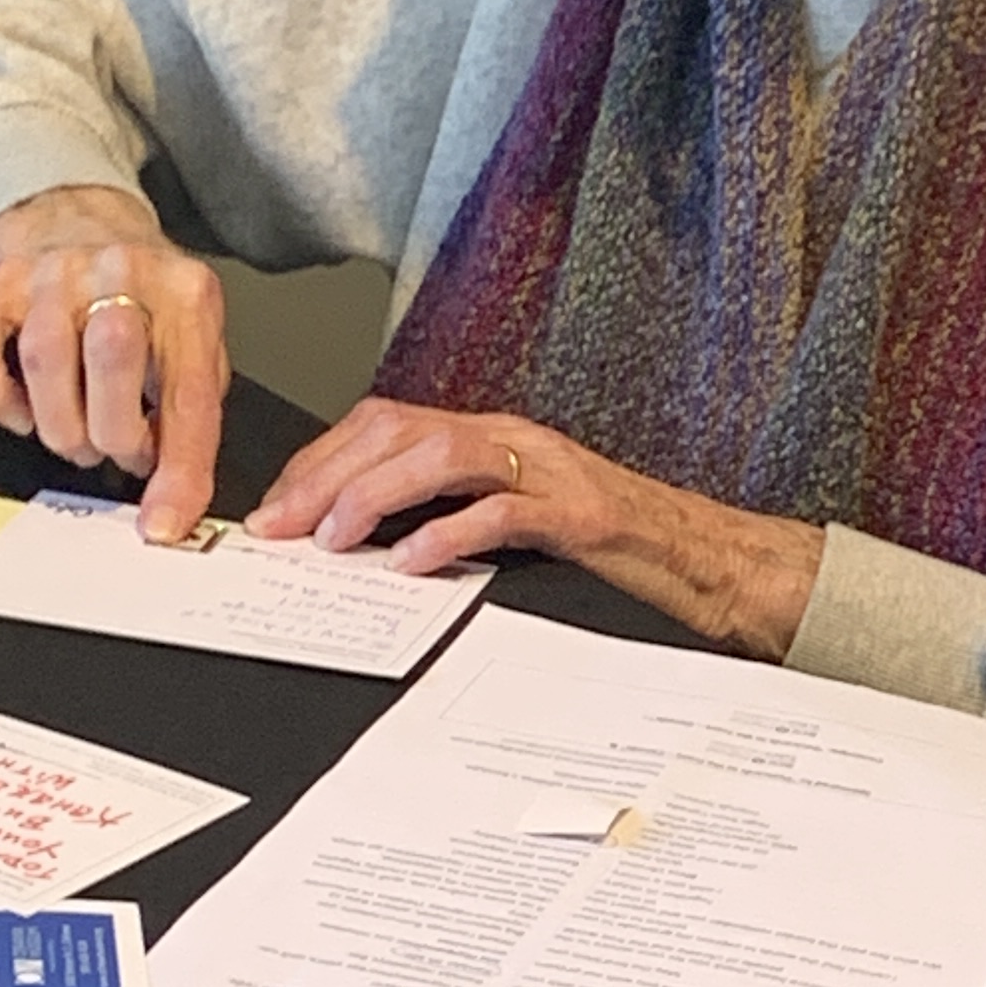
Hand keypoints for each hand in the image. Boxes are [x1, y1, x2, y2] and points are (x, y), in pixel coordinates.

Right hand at [0, 187, 230, 543]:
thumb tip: (175, 498)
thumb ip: (192, 412)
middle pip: (112, 368)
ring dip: (61, 428)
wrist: (78, 221)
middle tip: (114, 446)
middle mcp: (119, 273)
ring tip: (77, 435)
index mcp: (185, 295)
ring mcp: (52, 275)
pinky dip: (3, 404)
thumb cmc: (143, 299)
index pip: (188, 395)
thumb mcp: (193, 340)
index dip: (177, 469)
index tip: (163, 522)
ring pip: (45, 368)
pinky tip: (28, 409)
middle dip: (114, 437)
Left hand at [246, 402, 823, 658]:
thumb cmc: (612, 550)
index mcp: (493, 436)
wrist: (709, 561)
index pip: (385, 423)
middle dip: (328, 477)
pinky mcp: (584, 515)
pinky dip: (450, 534)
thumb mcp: (517, 522)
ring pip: (443, 455)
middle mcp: (515, 438)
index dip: (321, 461)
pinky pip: (506, 511)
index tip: (276, 509)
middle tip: (280, 528)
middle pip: (400, 429)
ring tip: (333, 539)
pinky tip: (412, 563)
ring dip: (376, 495)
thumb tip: (365, 544)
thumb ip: (451, 517)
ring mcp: (551, 471)